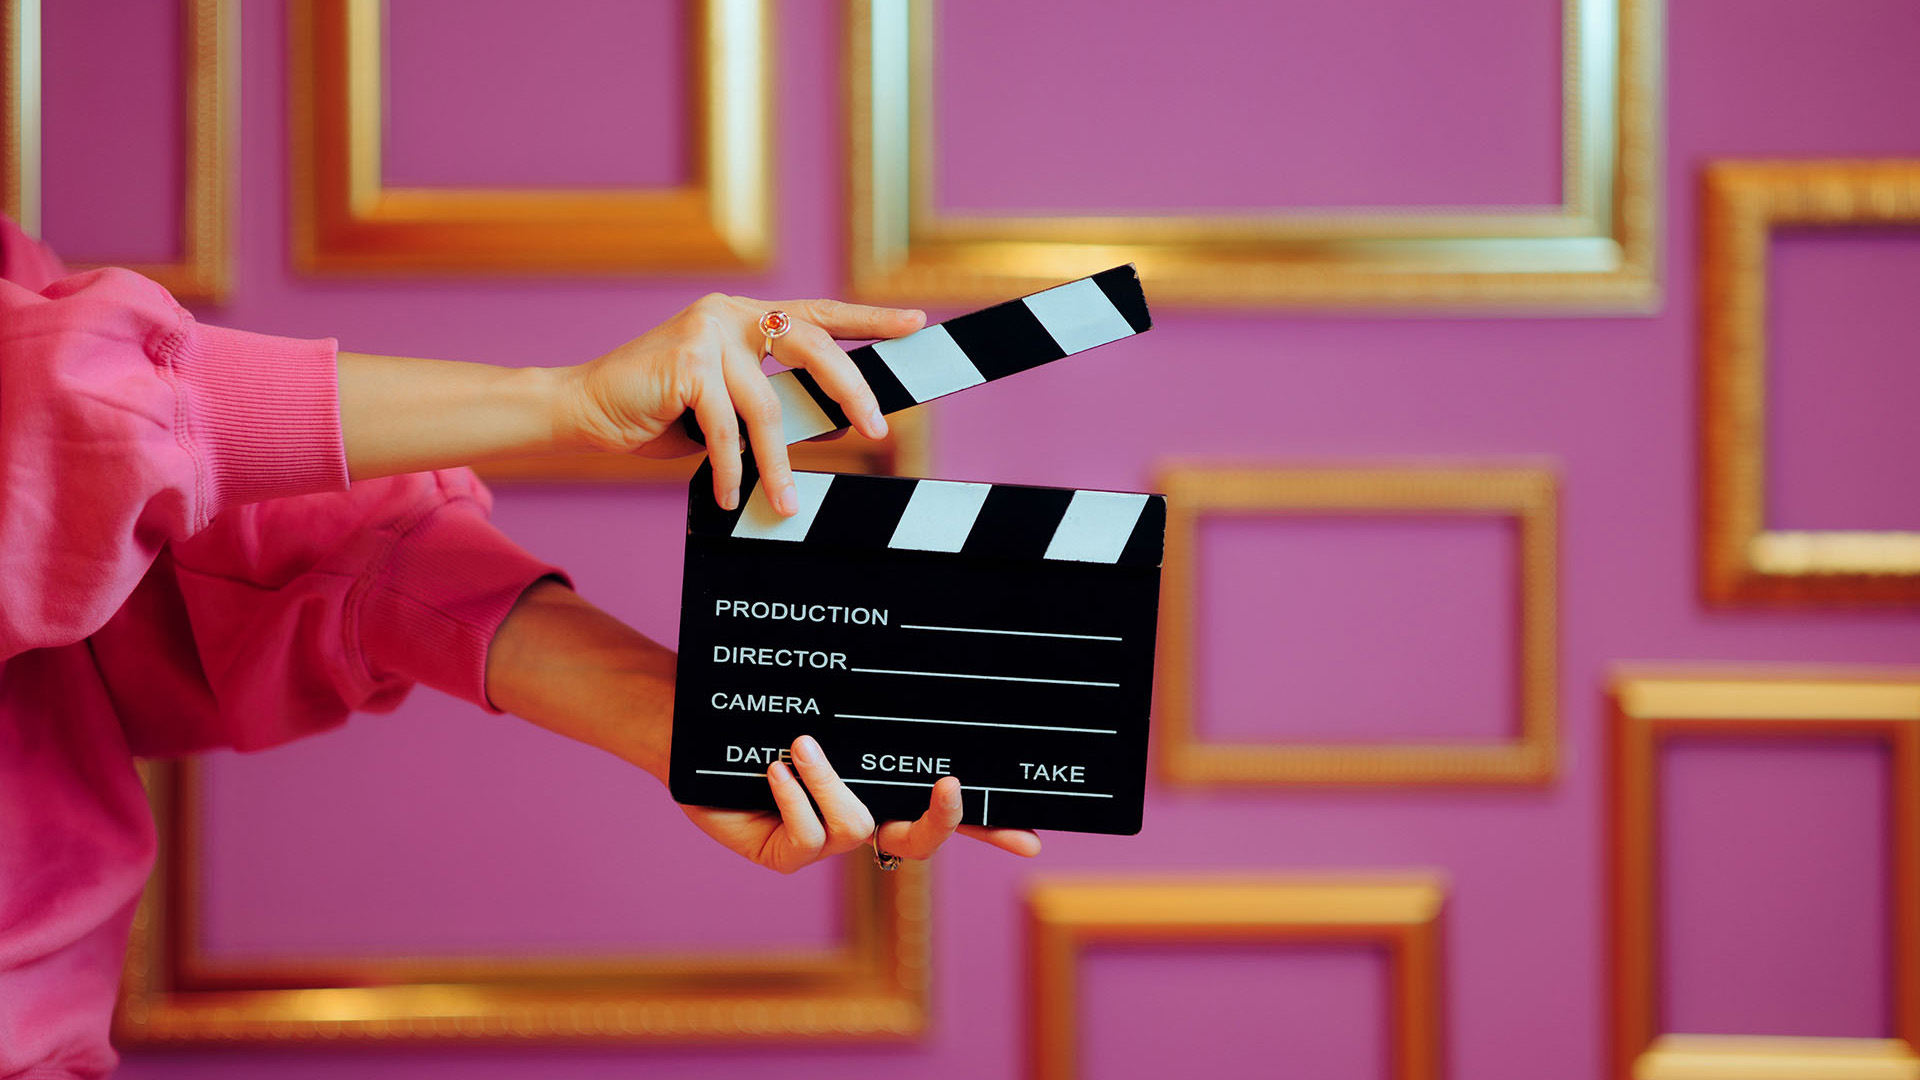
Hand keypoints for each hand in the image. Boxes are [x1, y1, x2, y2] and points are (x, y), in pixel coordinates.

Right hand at [563, 294, 924, 514]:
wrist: (586, 408)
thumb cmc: (657, 412)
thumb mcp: (726, 405)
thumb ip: (768, 402)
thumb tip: (823, 424)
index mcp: (747, 317)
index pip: (820, 313)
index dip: (871, 318)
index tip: (916, 323)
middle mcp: (731, 313)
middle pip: (813, 347)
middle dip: (850, 392)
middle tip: (877, 432)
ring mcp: (707, 331)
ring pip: (765, 408)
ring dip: (776, 465)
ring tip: (785, 503)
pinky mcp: (686, 361)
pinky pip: (725, 429)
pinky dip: (729, 469)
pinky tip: (730, 494)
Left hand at [679, 735, 1041, 873]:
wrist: (692, 718)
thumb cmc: (761, 700)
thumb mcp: (833, 700)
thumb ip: (880, 705)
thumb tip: (940, 670)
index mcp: (878, 781)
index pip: (945, 810)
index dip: (990, 827)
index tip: (1033, 836)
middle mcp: (857, 815)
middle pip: (920, 842)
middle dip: (942, 818)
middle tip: (949, 782)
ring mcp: (822, 840)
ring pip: (860, 828)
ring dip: (832, 781)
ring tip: (798, 743)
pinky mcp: (783, 856)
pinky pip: (811, 838)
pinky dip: (795, 798)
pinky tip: (772, 770)